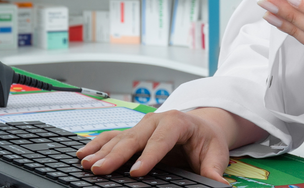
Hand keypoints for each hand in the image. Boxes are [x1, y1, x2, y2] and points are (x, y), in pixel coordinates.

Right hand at [76, 107, 262, 179]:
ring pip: (119, 138)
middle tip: (99, 170)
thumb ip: (214, 170)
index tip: (137, 172)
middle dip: (116, 155)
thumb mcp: (216, 153)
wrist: (202, 125)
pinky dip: (97, 145)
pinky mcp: (133, 134)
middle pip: (134, 139)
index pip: (162, 140)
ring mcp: (142, 126)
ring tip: (86, 164)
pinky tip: (82, 154)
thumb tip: (221, 185)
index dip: (149, 156)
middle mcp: (156, 121)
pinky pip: (112, 138)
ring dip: (101, 151)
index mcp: (177, 122)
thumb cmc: (206, 140)